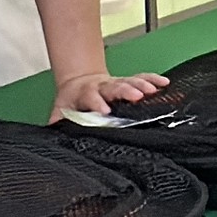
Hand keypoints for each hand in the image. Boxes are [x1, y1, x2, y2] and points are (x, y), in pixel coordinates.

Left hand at [50, 71, 168, 118]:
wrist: (78, 82)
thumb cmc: (72, 101)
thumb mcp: (59, 112)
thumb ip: (57, 123)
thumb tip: (52, 137)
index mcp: (86, 94)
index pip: (91, 98)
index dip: (98, 103)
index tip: (105, 111)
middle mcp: (103, 87)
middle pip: (114, 87)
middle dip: (126, 90)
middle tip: (137, 96)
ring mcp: (116, 83)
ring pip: (129, 81)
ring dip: (142, 85)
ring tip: (153, 90)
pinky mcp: (127, 82)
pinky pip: (142, 78)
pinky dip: (153, 80)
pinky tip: (164, 83)